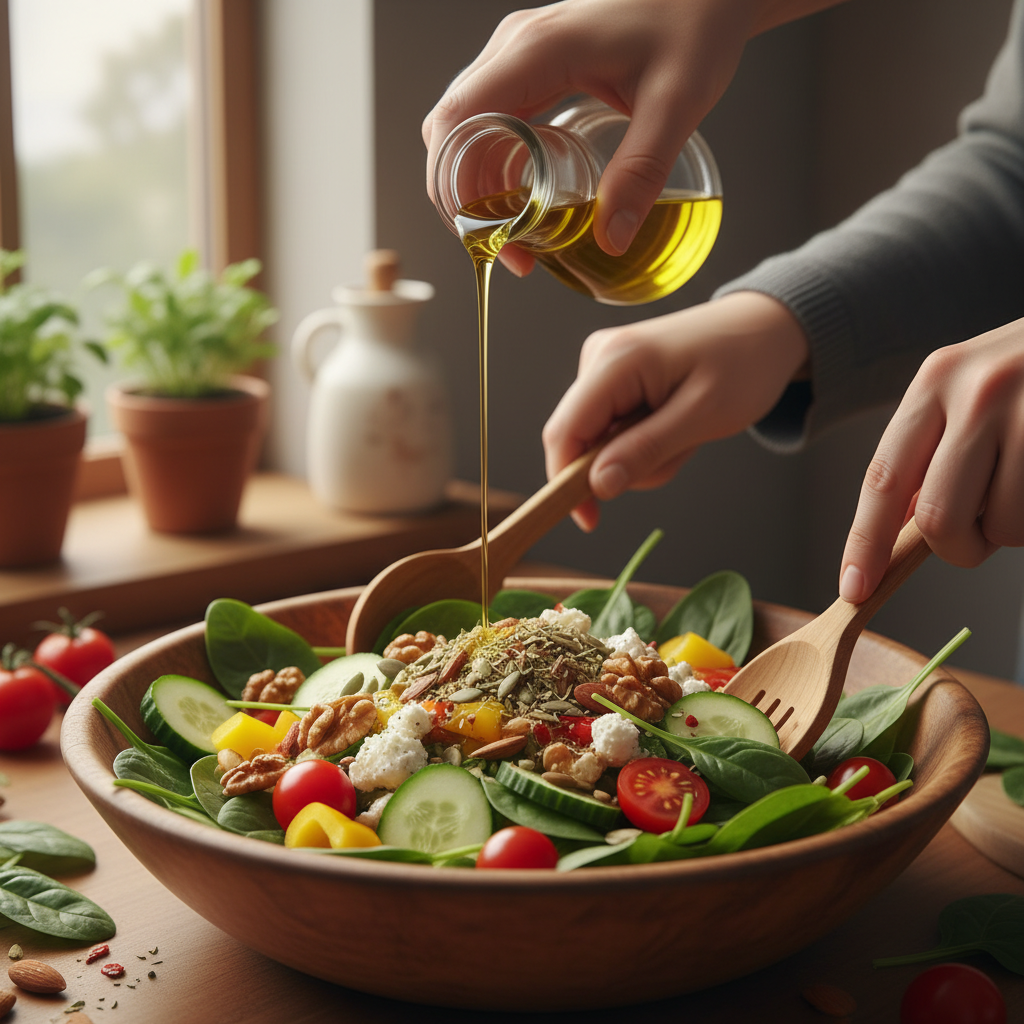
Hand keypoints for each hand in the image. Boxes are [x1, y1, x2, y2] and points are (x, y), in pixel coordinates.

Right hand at [423, 0, 763, 272]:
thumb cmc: (695, 24)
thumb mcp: (676, 104)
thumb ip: (642, 171)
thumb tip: (610, 238)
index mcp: (536, 51)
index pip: (456, 123)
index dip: (454, 187)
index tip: (485, 236)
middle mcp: (514, 50)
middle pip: (451, 134)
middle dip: (466, 201)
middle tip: (505, 250)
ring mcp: (518, 57)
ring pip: (467, 133)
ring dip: (480, 189)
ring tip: (516, 238)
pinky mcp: (533, 69)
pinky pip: (493, 125)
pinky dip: (498, 170)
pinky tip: (526, 203)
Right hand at [542, 291, 809, 529]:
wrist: (764, 328)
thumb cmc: (744, 363)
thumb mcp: (702, 416)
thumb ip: (645, 450)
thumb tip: (597, 486)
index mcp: (614, 360)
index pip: (564, 432)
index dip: (566, 482)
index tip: (589, 521)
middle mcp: (598, 358)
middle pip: (582, 440)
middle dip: (626, 463)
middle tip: (681, 449)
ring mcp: (603, 366)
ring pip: (600, 441)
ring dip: (642, 454)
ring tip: (686, 432)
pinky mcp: (613, 377)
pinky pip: (613, 429)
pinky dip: (644, 440)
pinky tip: (675, 423)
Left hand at [839, 318, 1023, 601]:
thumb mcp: (970, 388)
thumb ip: (930, 450)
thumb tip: (895, 526)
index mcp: (936, 380)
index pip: (883, 478)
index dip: (865, 542)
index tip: (855, 587)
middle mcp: (978, 392)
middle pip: (936, 518)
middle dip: (956, 547)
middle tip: (977, 534)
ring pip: (1000, 528)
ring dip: (1009, 532)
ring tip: (1023, 487)